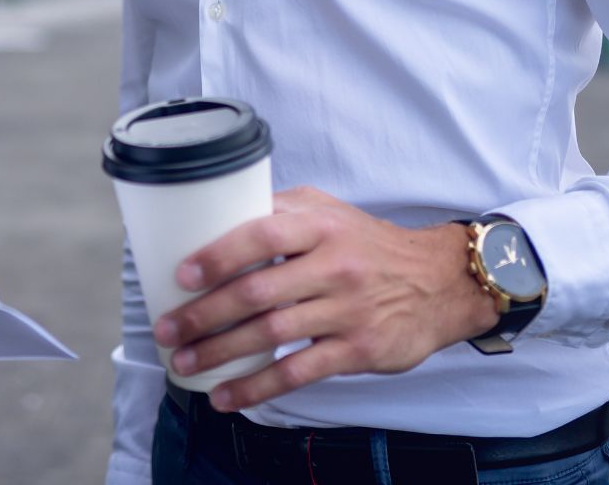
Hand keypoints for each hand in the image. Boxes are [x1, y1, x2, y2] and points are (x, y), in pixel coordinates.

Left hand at [153, 187, 498, 410]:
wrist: (440, 281)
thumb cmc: (369, 243)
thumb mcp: (330, 211)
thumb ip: (280, 212)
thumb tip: (216, 216)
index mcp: (320, 226)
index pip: (261, 235)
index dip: (218, 256)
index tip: (182, 275)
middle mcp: (333, 266)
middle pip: (257, 292)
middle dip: (203, 315)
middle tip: (168, 330)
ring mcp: (346, 310)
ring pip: (271, 334)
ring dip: (220, 353)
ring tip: (184, 363)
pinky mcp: (357, 349)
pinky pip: (298, 372)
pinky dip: (257, 387)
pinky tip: (227, 396)